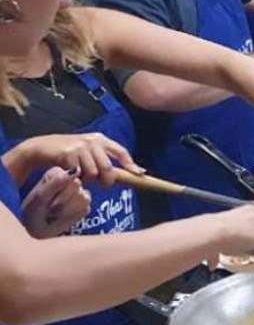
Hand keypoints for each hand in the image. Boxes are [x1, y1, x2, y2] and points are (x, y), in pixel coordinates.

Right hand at [10, 132, 139, 188]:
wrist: (43, 147)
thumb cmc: (70, 153)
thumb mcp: (90, 152)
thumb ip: (106, 160)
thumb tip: (132, 172)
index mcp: (101, 139)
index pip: (121, 151)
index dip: (131, 164)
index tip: (140, 174)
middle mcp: (92, 141)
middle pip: (107, 167)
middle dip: (107, 180)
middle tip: (103, 186)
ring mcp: (80, 147)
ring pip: (93, 173)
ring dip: (89, 180)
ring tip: (82, 177)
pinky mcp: (68, 154)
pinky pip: (78, 174)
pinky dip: (77, 179)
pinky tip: (72, 175)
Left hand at [21, 167, 89, 238]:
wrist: (35, 229)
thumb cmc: (33, 211)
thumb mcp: (40, 196)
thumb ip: (57, 182)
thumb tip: (77, 169)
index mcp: (57, 173)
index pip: (68, 175)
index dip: (57, 190)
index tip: (45, 198)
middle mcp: (70, 180)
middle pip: (77, 185)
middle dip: (62, 200)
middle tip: (49, 207)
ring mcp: (79, 193)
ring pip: (84, 198)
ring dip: (66, 210)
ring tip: (54, 213)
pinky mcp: (84, 205)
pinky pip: (85, 209)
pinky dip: (72, 216)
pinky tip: (62, 217)